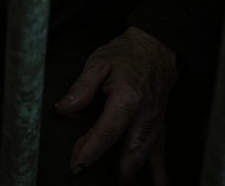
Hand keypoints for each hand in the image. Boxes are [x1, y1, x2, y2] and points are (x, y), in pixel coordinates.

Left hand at [54, 26, 177, 180]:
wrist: (155, 51)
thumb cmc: (126, 55)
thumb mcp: (98, 62)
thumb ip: (81, 87)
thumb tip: (63, 108)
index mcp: (128, 98)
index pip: (108, 132)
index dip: (90, 150)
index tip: (76, 164)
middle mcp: (144, 117)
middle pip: (129, 155)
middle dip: (108, 169)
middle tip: (85, 166)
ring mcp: (155, 127)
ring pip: (143, 162)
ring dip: (125, 174)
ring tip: (109, 178)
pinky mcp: (160, 133)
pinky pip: (160, 162)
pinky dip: (155, 179)